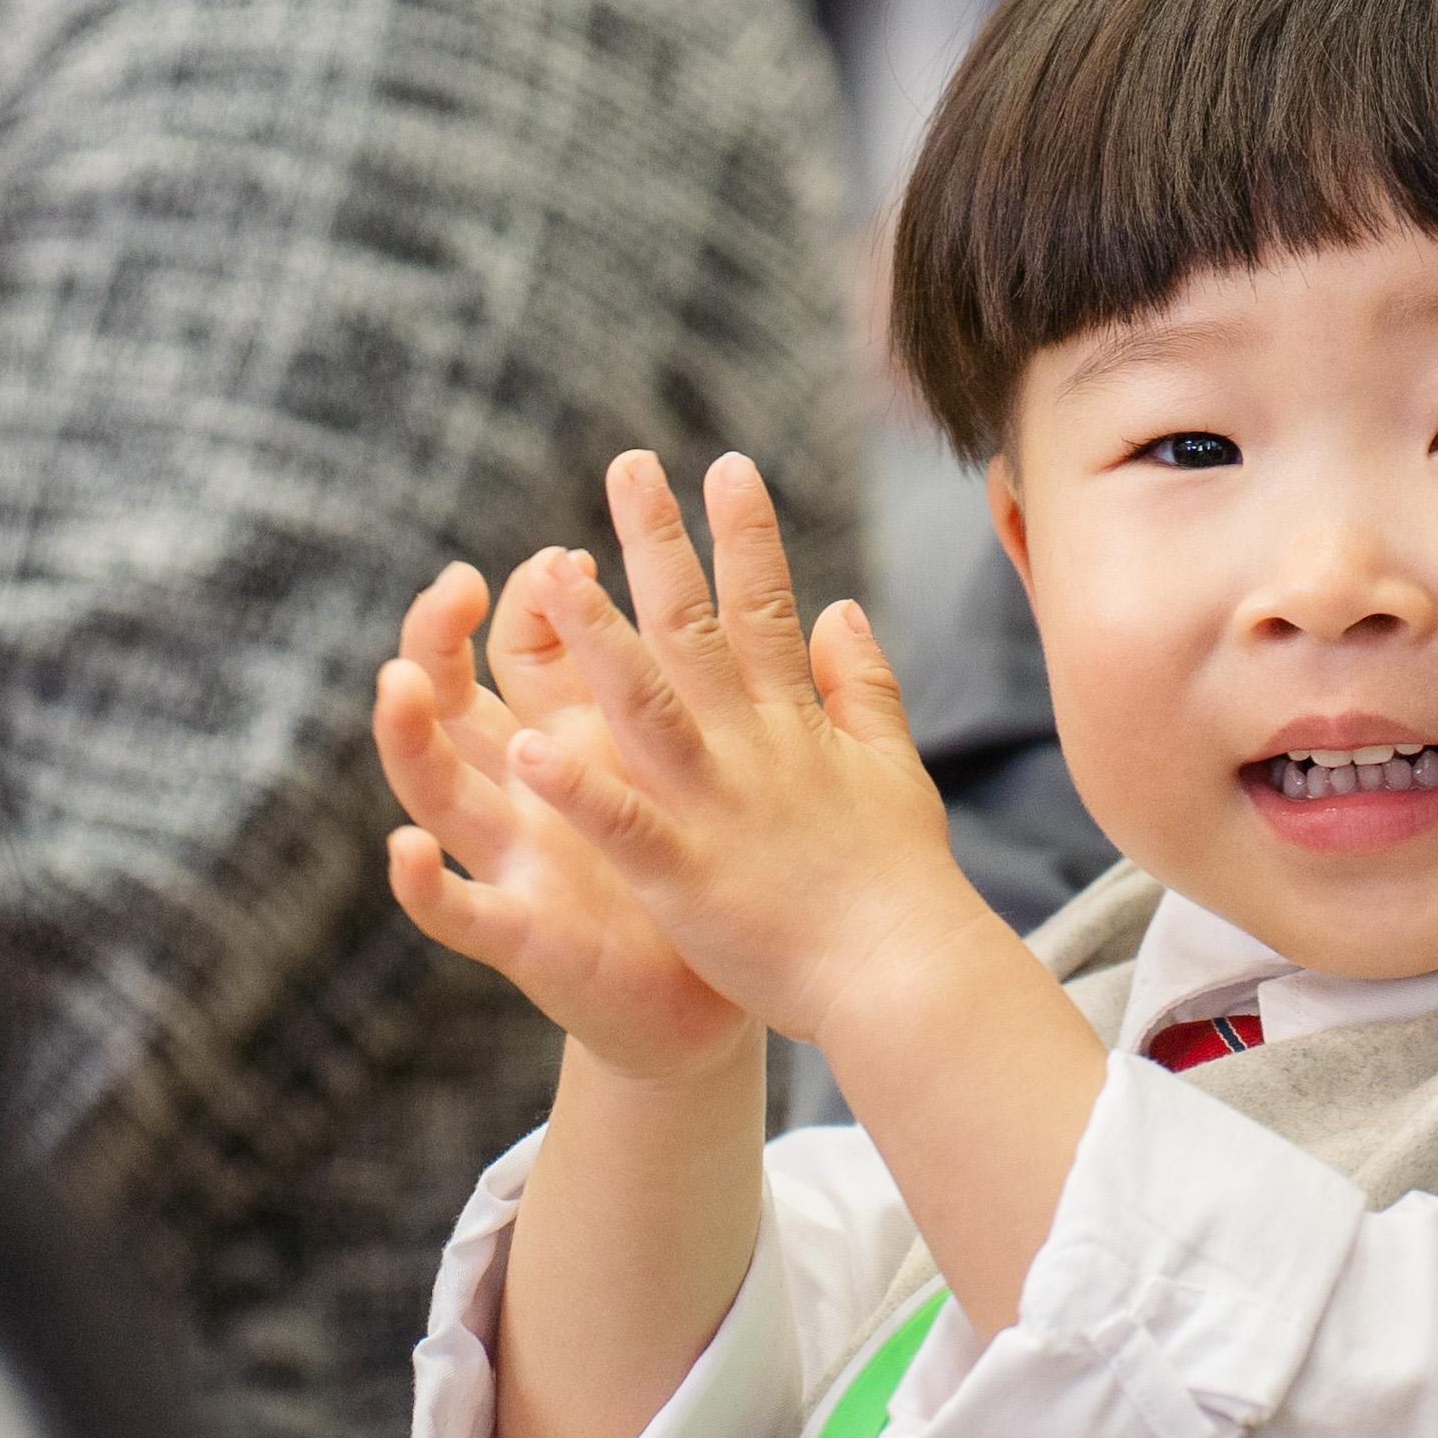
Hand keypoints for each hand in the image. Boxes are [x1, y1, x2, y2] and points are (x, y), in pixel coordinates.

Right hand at [373, 546, 745, 1080]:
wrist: (711, 1000)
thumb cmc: (703, 864)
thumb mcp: (691, 755)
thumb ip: (690, 677)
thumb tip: (707, 584)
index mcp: (573, 738)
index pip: (521, 645)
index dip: (533, 597)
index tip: (570, 554)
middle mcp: (526, 790)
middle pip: (454, 698)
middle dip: (437, 638)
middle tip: (452, 582)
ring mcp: (515, 860)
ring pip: (436, 788)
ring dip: (409, 735)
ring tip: (397, 680)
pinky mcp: (521, 936)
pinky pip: (458, 911)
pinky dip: (423, 886)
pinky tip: (404, 850)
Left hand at [499, 448, 987, 1043]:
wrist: (905, 973)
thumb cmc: (899, 878)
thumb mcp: (892, 765)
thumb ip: (864, 684)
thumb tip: (843, 608)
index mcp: (795, 721)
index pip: (767, 605)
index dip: (746, 532)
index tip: (724, 464)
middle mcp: (752, 747)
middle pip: (696, 628)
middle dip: (659, 544)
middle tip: (626, 465)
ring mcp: (716, 807)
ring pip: (647, 706)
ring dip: (597, 639)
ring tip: (550, 574)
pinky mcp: (686, 875)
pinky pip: (623, 823)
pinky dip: (580, 788)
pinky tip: (531, 748)